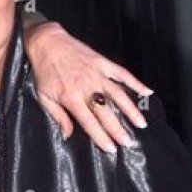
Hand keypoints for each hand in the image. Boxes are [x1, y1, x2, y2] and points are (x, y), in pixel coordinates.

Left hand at [24, 20, 152, 152]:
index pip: (89, 122)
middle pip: (106, 112)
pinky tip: (148, 92)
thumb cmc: (44, 72)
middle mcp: (86, 87)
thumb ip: (58, 116)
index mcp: (71, 97)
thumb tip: (67, 135)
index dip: (101, 137)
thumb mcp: (44, 97)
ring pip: (118, 94)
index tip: (111, 148)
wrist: (47, 43)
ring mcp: (97, 74)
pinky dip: (136, 82)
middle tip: (128, 142)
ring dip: (131, 110)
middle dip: (118, 129)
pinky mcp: (103, 63)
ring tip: (141, 124)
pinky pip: (123, 74)